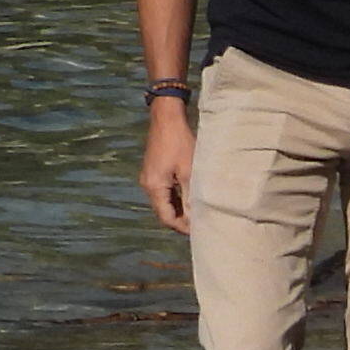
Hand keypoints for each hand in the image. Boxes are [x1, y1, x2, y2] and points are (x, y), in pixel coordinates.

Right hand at [140, 93, 194, 233]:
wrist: (167, 118)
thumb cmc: (180, 143)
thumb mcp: (190, 172)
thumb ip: (191, 197)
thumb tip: (195, 219)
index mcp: (154, 187)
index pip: (167, 218)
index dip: (183, 228)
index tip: (200, 231)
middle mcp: (147, 185)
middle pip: (164, 212)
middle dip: (181, 221)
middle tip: (201, 224)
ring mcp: (148, 178)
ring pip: (164, 203)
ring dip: (179, 210)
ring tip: (198, 213)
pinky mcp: (153, 172)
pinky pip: (163, 193)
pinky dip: (176, 199)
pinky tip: (190, 198)